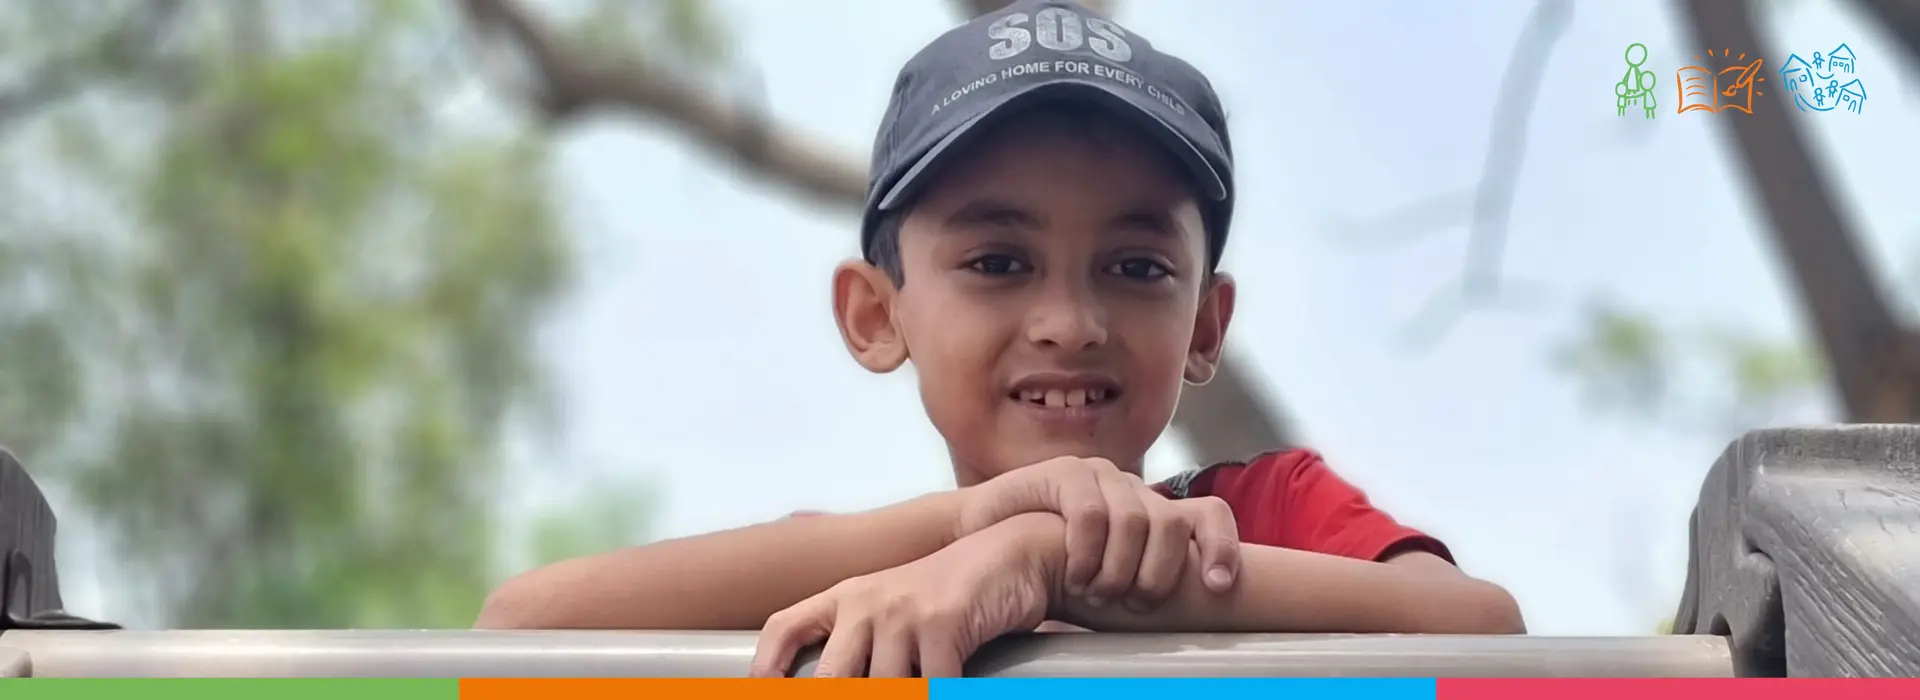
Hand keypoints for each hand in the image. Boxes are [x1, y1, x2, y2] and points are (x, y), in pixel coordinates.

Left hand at [751, 514, 1061, 677]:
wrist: (1015, 554)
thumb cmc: (956, 595)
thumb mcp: (899, 608)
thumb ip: (865, 641)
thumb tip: (839, 676)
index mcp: (849, 597)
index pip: (785, 627)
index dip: (763, 666)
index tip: (757, 691)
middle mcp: (867, 602)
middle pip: (828, 680)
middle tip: (871, 696)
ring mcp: (902, 612)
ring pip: (882, 689)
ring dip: (905, 693)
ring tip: (920, 680)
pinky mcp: (942, 623)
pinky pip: (932, 686)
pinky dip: (943, 692)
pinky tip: (954, 687)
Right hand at [956, 456, 1240, 610]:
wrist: (980, 537)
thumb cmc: (1044, 566)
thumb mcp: (1105, 578)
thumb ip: (1140, 585)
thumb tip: (1188, 629)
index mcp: (1150, 510)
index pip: (1208, 514)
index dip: (1222, 548)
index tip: (1219, 587)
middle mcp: (1131, 488)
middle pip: (1175, 522)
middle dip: (1160, 573)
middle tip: (1135, 606)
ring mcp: (1100, 475)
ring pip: (1138, 520)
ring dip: (1120, 570)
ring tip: (1095, 595)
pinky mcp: (1064, 473)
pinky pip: (1092, 514)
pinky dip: (1087, 554)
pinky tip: (1073, 576)